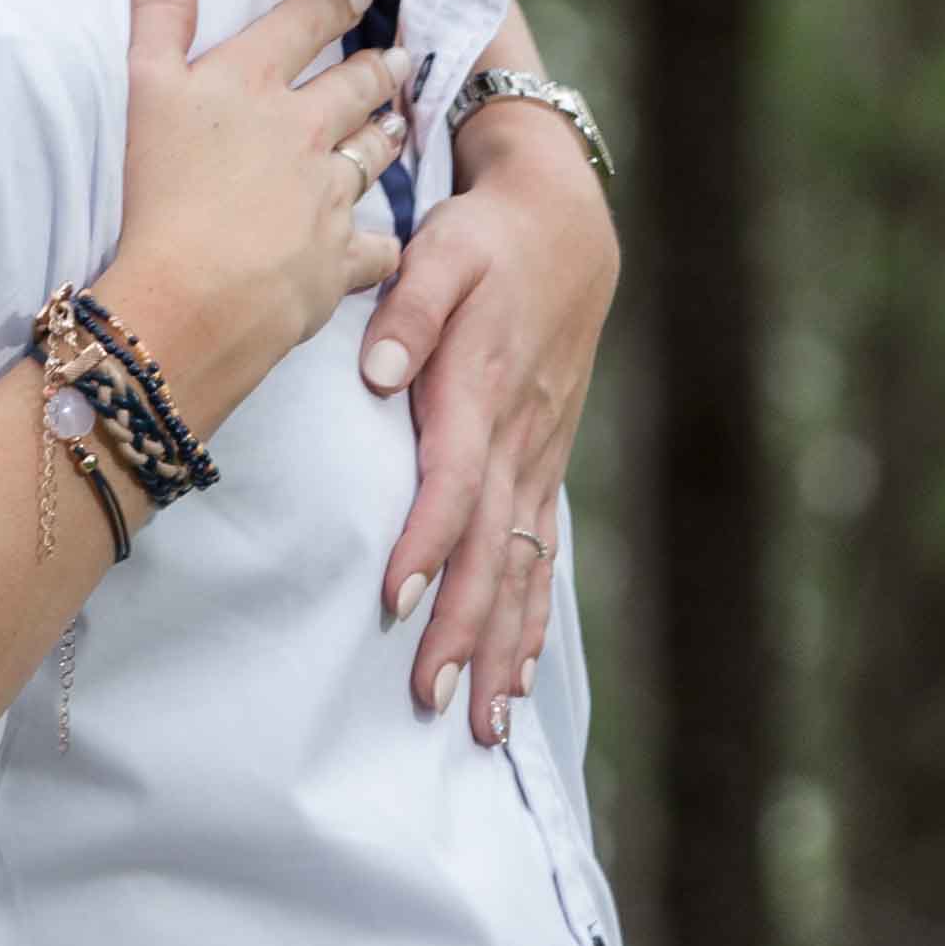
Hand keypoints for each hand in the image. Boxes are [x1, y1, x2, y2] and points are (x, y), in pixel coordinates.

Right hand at [99, 0, 411, 440]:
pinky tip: (383, 242)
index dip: (335, 3)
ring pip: (372, 155)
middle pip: (356, 86)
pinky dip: (379, 244)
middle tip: (397, 58)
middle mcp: (304, 129)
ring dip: (385, 136)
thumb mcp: (142, 87)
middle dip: (379, 67)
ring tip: (395, 126)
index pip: (306, 25)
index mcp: (254, 81)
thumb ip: (158, 14)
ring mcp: (329, 194)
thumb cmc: (157, 191)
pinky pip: (374, 247)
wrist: (189, 297)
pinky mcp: (339, 258)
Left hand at [357, 92, 618, 741]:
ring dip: (503, 647)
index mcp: (485, 391)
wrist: (564, 222)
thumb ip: (408, 308)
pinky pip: (544, 556)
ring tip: (482, 722)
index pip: (456, 484)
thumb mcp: (443, 249)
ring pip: (523, 569)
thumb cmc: (486, 237)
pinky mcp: (546, 464)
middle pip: (493, 551)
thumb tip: (380, 372)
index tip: (396, 602)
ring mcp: (540, 458)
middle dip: (465, 631)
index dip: (427, 544)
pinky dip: (533, 618)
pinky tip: (520, 675)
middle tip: (435, 702)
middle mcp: (519, 439)